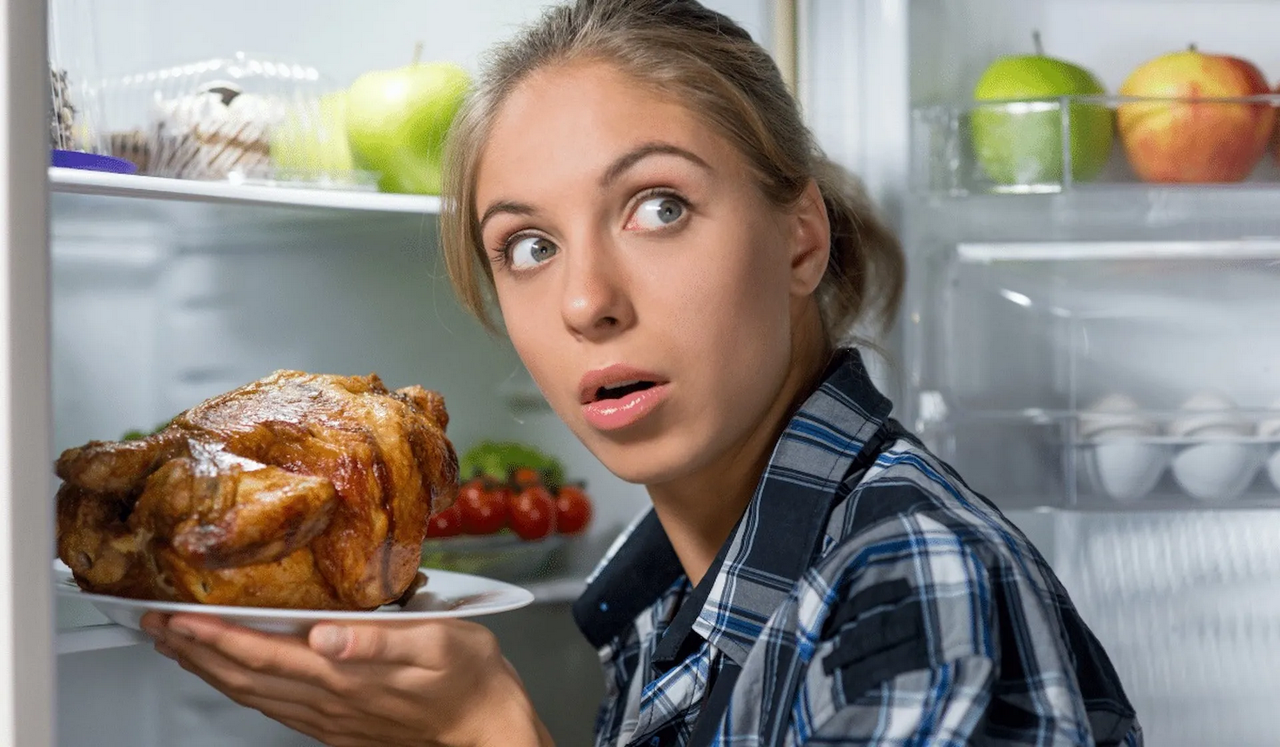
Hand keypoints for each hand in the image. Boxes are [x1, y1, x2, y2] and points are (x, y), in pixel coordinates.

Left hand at [140, 611, 552, 746]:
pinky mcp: (337, 727)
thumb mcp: (438, 642)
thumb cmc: (468, 675)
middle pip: (242, 677)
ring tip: (179, 645)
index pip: (260, 654)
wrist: (486, 724)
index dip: (211, 635)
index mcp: (342, 675)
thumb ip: (379, 640)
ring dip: (209, 670)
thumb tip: (326, 634)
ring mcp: (329, 719)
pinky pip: (274, 708)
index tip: (173, 616)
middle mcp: (327, 700)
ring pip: (252, 695)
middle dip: (193, 650)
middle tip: (153, 624)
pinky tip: (235, 675)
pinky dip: (242, 688)